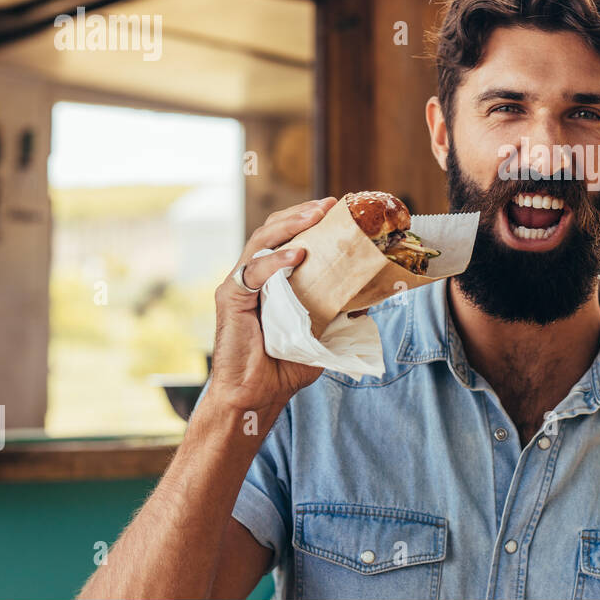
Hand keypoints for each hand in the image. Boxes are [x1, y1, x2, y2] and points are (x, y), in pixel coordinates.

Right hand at [207, 196, 338, 414]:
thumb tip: (369, 296)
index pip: (288, 239)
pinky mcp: (230, 299)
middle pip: (273, 231)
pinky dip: (275, 260)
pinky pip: (252, 272)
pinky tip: (298, 254)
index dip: (308, 221)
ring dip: (288, 226)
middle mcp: (253, 277)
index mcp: (273, 280)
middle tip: (328, 205)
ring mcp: (239, 285)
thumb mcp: (322, 333)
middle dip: (300, 214)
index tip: (336, 210)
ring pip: (260, 242)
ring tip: (314, 217)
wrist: (258, 394)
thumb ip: (338, 313)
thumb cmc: (285, 366)